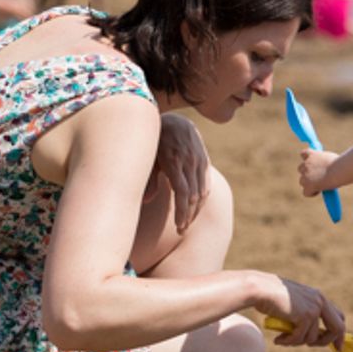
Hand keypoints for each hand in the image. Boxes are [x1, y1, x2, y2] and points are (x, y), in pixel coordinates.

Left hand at [153, 114, 209, 232]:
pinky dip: (202, 199)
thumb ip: (148, 180)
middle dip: (188, 215)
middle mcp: (189, 161)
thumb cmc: (156, 142)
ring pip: (202, 191)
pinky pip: (207, 184)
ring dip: (195, 210)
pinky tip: (195, 209)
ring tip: (186, 223)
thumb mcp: (149, 159)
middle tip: (181, 229)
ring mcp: (199, 160)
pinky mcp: (205, 161)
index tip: (179, 226)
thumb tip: (145, 201)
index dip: (182, 212)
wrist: (175, 122)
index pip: (183, 192)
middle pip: (194, 195)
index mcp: (174, 162)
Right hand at [253, 273, 345, 349]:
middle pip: (338, 328)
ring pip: (313, 338)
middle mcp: (320, 301)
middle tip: (316, 348)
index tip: (338, 346)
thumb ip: (305, 316)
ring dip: (297, 342)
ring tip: (284, 338)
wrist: (261, 289)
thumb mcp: (294, 306)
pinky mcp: (305, 315)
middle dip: (328, 342)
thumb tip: (313, 338)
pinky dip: (288, 342)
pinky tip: (278, 339)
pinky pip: (300, 338)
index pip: (338, 316)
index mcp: (318, 297)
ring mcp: (314, 308)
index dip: (339, 333)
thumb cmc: (272, 297)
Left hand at [298, 149, 338, 196]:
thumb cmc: (341, 163)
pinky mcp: (308, 185)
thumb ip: (325, 162)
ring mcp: (306, 175)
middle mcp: (306, 163)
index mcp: (312, 154)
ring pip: (302, 181)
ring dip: (309, 183)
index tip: (314, 163)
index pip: (304, 154)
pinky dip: (312, 193)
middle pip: (301, 169)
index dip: (307, 159)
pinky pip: (306, 192)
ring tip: (321, 184)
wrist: (339, 169)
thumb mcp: (332, 158)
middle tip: (319, 177)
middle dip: (308, 173)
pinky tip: (320, 190)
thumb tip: (327, 168)